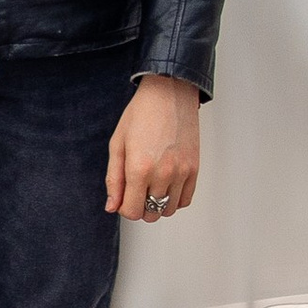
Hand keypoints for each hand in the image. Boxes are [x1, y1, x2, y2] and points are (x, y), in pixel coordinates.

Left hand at [108, 73, 200, 224]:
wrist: (169, 93)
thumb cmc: (142, 113)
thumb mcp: (118, 144)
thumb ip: (114, 179)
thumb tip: (112, 206)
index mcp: (139, 168)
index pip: (132, 211)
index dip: (125, 207)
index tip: (124, 196)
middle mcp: (162, 173)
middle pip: (150, 213)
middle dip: (140, 206)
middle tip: (137, 189)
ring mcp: (181, 172)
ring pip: (168, 210)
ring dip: (158, 204)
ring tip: (152, 186)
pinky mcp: (194, 168)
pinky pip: (185, 200)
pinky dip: (174, 199)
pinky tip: (166, 185)